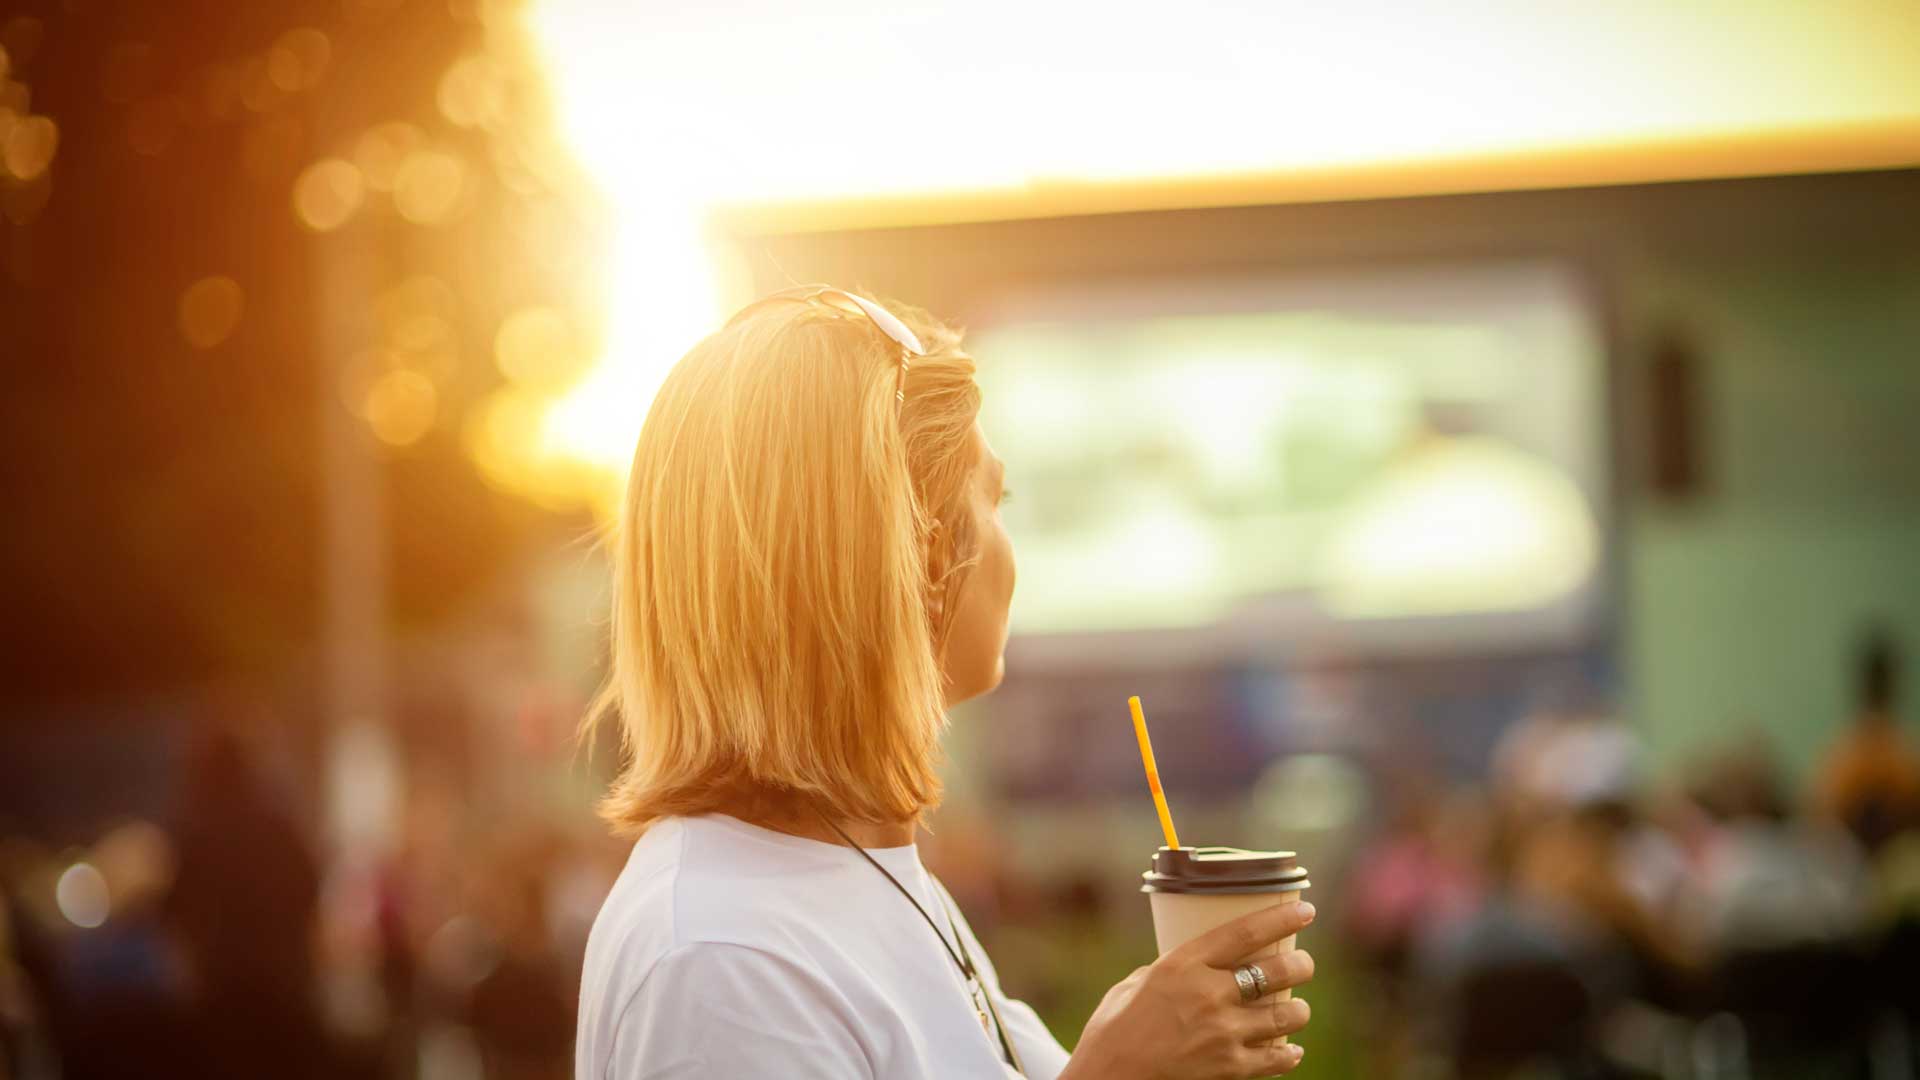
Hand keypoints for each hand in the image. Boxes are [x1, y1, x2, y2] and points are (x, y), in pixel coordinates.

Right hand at [1061, 901, 1315, 1079]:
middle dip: (1301, 966)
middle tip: (1304, 965)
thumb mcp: (1136, 984)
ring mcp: (1223, 1033)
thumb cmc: (1113, 1030)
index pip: (1245, 932)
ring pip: (1286, 1016)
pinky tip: (1291, 1050)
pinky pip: (1276, 1059)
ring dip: (1298, 1012)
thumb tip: (1194, 969)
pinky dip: (1288, 1054)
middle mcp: (1209, 994)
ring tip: (1297, 1010)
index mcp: (1183, 964)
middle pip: (1277, 972)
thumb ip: (1170, 972)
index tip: (1305, 910)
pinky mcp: (1229, 1068)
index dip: (1282, 919)